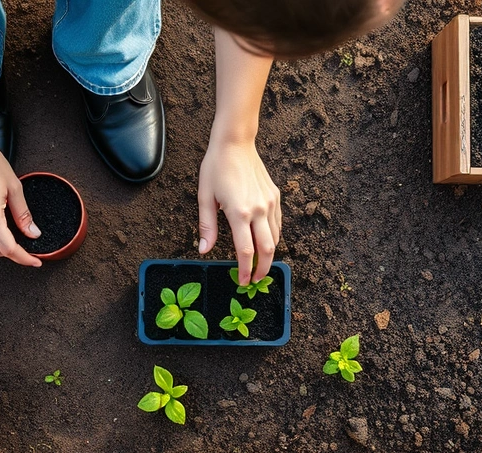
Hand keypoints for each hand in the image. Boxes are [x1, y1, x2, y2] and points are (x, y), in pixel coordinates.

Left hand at [197, 136, 280, 284]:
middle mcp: (258, 210)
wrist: (235, 143)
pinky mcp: (275, 196)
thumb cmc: (216, 168)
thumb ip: (206, 226)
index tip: (243, 281)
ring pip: (276, 238)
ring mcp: (270, 203)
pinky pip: (278, 224)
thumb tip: (203, 250)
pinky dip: (274, 237)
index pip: (246, 250)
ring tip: (260, 264)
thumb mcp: (205, 197)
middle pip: (267, 249)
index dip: (245, 269)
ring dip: (269, 255)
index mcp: (239, 212)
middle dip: (262, 269)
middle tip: (255, 280)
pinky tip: (265, 242)